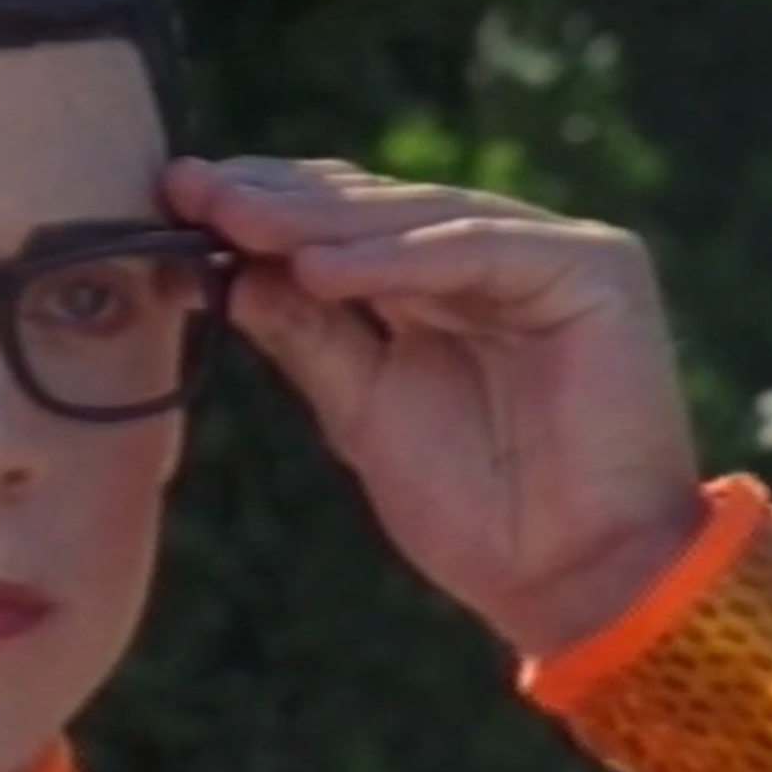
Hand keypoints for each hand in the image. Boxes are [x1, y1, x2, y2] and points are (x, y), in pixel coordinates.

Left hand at [166, 156, 705, 657]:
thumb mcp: (360, 410)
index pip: (341, 227)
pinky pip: (476, 250)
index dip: (261, 211)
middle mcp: (494, 258)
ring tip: (237, 222)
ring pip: (416, 219)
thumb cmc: (472, 510)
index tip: (174, 201)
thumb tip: (233, 273)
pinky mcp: (597, 268)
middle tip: (191, 191)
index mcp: (439, 288)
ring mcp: (549, 255)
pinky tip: (318, 268)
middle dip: (277, 202)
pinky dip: (395, 258)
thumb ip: (308, 335)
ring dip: (320, 221)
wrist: (568, 580)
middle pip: (371, 210)